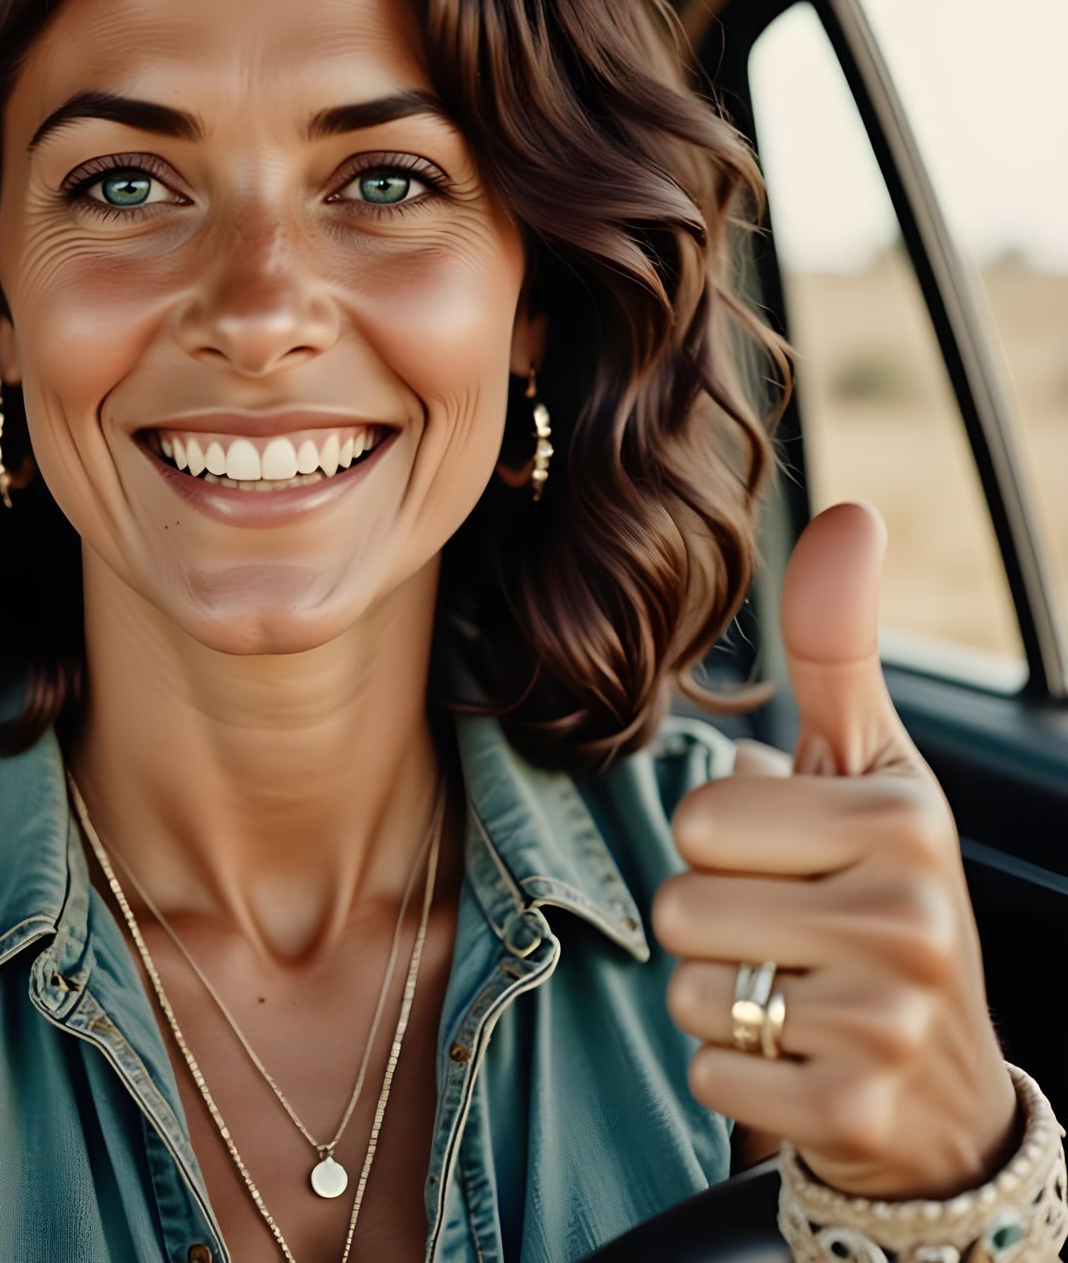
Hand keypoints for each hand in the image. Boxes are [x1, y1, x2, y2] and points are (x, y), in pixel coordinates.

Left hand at [652, 501, 1022, 1200]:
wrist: (945, 1082)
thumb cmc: (881, 895)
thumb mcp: (871, 769)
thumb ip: (838, 649)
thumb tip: (848, 514)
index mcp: (902, 816)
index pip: (700, 817)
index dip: (725, 845)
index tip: (795, 866)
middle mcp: (913, 915)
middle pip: (682, 903)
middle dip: (715, 925)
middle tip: (791, 941)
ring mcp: (892, 1023)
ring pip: (690, 991)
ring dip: (723, 1001)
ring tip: (797, 998)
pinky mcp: (857, 1113)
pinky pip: (710, 1074)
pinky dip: (736, 1076)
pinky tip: (804, 1065)